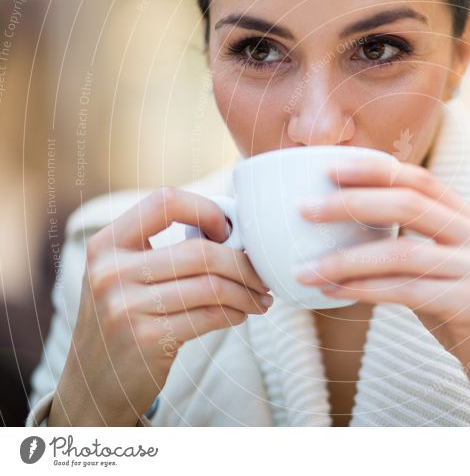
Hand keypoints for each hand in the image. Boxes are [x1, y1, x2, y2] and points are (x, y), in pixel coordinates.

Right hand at [50, 188, 272, 425]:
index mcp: (106, 244)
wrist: (93, 382)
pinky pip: (209, 316)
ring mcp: (125, 307)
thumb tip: (237, 232)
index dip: (206, 211)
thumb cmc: (124, 318)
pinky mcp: (147, 339)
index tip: (228, 231)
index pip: (165, 202)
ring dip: (246, 293)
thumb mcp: (124, 275)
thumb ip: (163, 249)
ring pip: (212, 287)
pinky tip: (241, 314)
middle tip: (262, 276)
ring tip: (260, 298)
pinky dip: (235, 313)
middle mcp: (111, 272)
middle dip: (243, 264)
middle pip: (200, 253)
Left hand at [294, 156, 469, 425]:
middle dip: (350, 203)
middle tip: (305, 210)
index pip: (420, 180)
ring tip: (306, 268)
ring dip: (344, 260)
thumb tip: (348, 236)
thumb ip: (413, 248)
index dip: (374, 170)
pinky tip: (333, 292)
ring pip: (399, 252)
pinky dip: (362, 290)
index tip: (331, 169)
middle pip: (408, 204)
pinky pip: (404, 291)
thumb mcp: (447, 271)